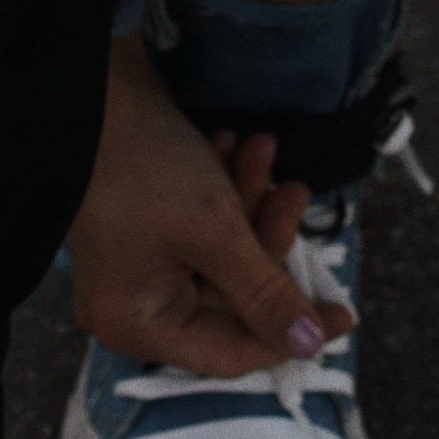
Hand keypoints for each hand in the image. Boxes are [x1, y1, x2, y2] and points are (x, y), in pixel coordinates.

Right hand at [68, 30, 353, 376]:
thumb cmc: (147, 167)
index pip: (230, 354)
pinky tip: (227, 143)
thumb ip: (265, 293)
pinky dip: (222, 188)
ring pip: (222, 254)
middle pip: (231, 298)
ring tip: (260, 146)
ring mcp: (139, 263)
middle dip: (264, 236)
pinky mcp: (147, 224)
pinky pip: (202, 226)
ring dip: (247, 199)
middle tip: (293, 189)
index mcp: (138, 323)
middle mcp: (134, 303)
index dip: (289, 334)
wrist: (95, 85)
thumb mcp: (215, 231)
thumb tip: (310, 346)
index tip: (344, 311)